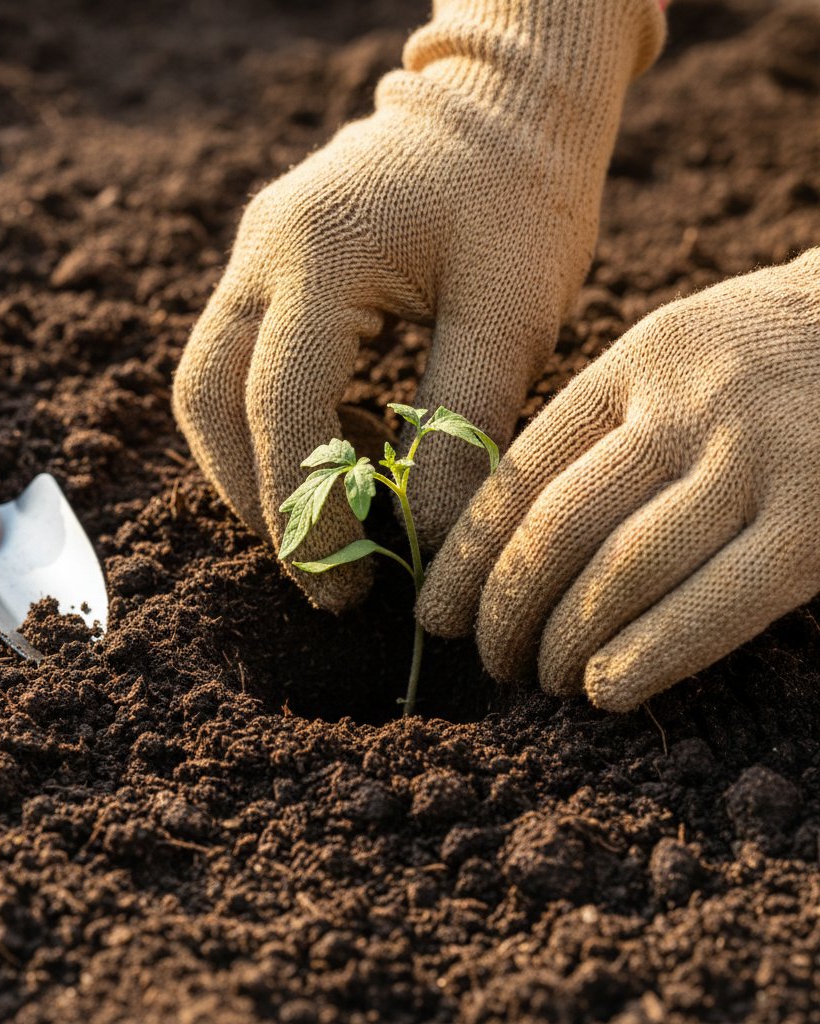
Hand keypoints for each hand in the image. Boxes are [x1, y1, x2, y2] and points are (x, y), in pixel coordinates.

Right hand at [173, 0, 664, 611]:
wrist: (503, 111)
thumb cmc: (523, 203)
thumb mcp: (512, 314)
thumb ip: (460, 427)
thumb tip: (421, 543)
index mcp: (320, 251)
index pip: (280, 405)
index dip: (304, 510)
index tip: (343, 587)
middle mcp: (261, 251)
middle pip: (206, 401)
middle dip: (255, 499)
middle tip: (319, 567)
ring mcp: (253, 254)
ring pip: (207, 387)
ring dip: (255, 467)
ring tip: (331, 516)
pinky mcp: (265, 266)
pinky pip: (239, 363)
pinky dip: (276, 425)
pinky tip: (345, 445)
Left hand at [418, 249, 819, 710]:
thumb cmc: (759, 359)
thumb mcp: (667, 357)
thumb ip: (596, 430)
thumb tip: (497, 536)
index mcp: (632, 365)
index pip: (519, 473)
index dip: (466, 556)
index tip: (436, 611)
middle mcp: (686, 408)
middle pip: (560, 527)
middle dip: (507, 609)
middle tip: (488, 659)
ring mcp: (759, 462)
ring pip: (626, 570)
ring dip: (567, 642)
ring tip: (542, 679)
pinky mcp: (819, 523)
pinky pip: (720, 605)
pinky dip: (651, 656)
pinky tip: (607, 691)